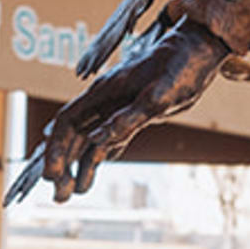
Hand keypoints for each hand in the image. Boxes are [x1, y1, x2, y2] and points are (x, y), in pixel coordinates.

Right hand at [29, 18, 228, 201]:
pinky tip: (88, 180)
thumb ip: (127, 119)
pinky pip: (106, 140)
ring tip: (68, 195)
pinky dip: (95, 161)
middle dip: (61, 165)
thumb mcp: (158, 98)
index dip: (55, 149)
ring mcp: (116, 107)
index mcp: (104, 92)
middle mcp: (104, 100)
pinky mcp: (131, 114)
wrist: (199, 50)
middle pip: (72, 134)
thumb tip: (97, 141)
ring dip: (76, 167)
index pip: (67, 122)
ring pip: (87, 140)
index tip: (50, 176)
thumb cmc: (181, 70)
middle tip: (59, 197)